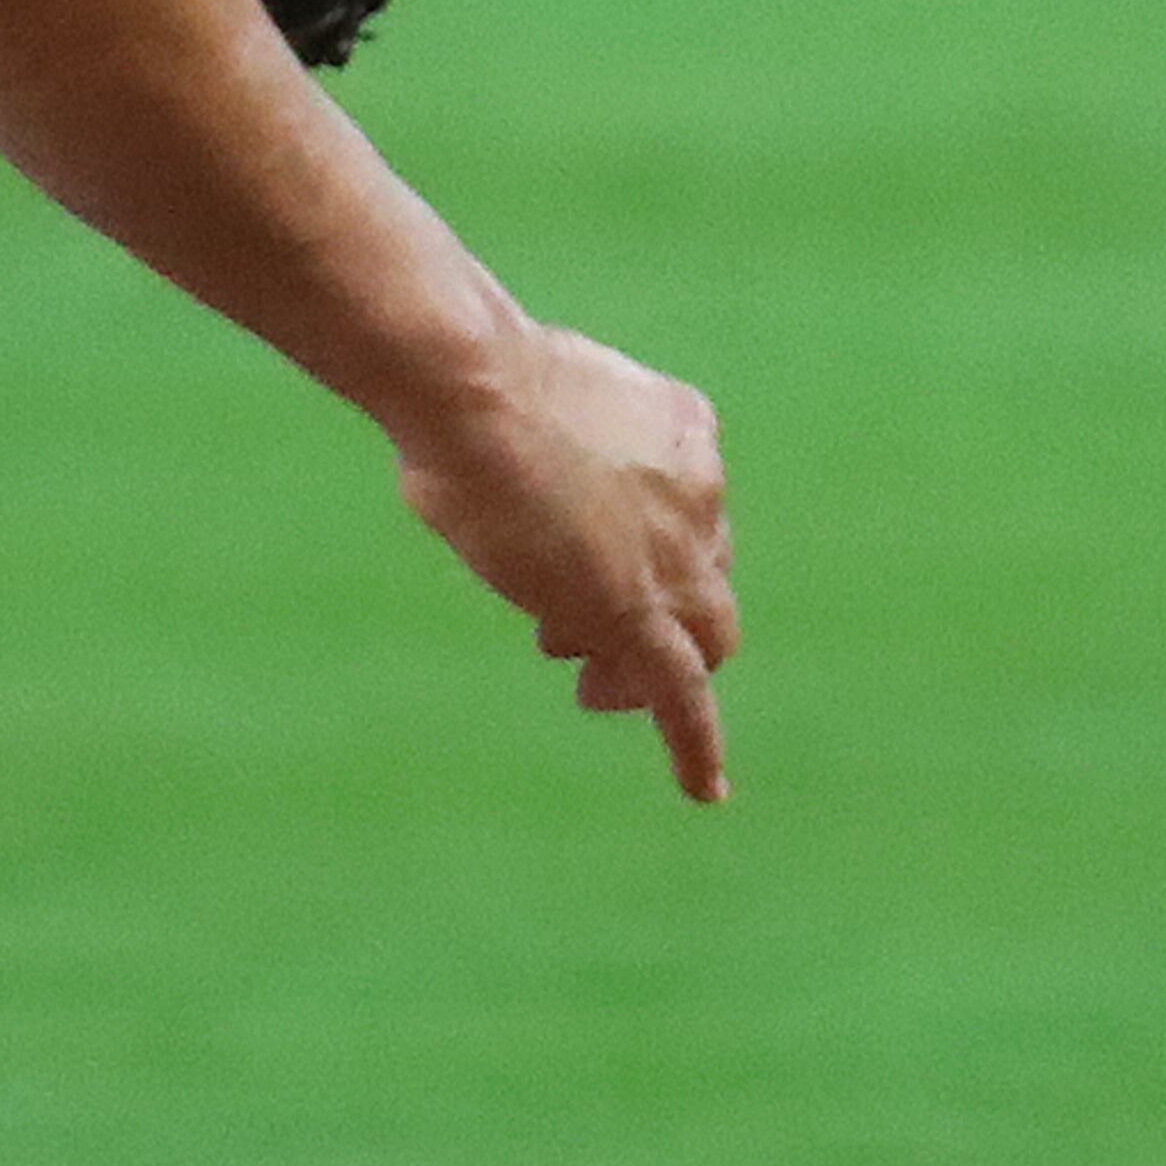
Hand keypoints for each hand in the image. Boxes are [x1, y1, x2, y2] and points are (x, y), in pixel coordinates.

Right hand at [391, 322, 737, 804]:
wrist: (473, 391)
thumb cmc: (464, 377)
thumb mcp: (519, 399)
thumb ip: (536, 435)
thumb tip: (482, 456)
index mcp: (680, 425)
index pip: (686, 508)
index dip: (647, 544)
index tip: (601, 554)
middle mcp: (700, 491)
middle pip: (699, 577)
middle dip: (656, 607)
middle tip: (590, 634)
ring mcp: (677, 557)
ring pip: (694, 639)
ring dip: (647, 666)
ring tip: (591, 689)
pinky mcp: (642, 617)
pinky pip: (685, 693)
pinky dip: (695, 742)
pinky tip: (702, 787)